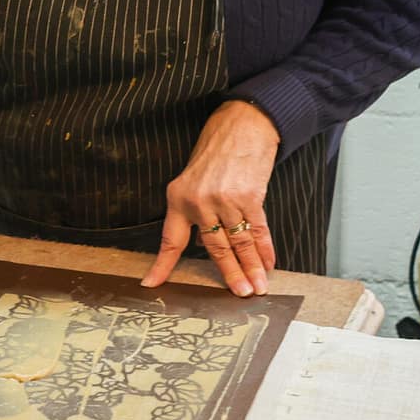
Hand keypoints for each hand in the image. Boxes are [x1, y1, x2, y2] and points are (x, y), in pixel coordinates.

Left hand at [141, 101, 280, 296]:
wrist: (241, 125)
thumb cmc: (216, 151)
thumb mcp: (193, 180)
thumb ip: (196, 212)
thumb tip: (208, 245)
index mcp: (179, 199)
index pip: (170, 240)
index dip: (161, 265)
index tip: (151, 284)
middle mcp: (200, 202)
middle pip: (215, 248)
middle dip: (230, 274)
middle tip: (240, 294)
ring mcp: (226, 200)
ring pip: (240, 243)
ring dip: (252, 267)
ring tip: (259, 288)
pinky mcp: (250, 196)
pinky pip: (258, 230)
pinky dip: (265, 249)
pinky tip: (269, 263)